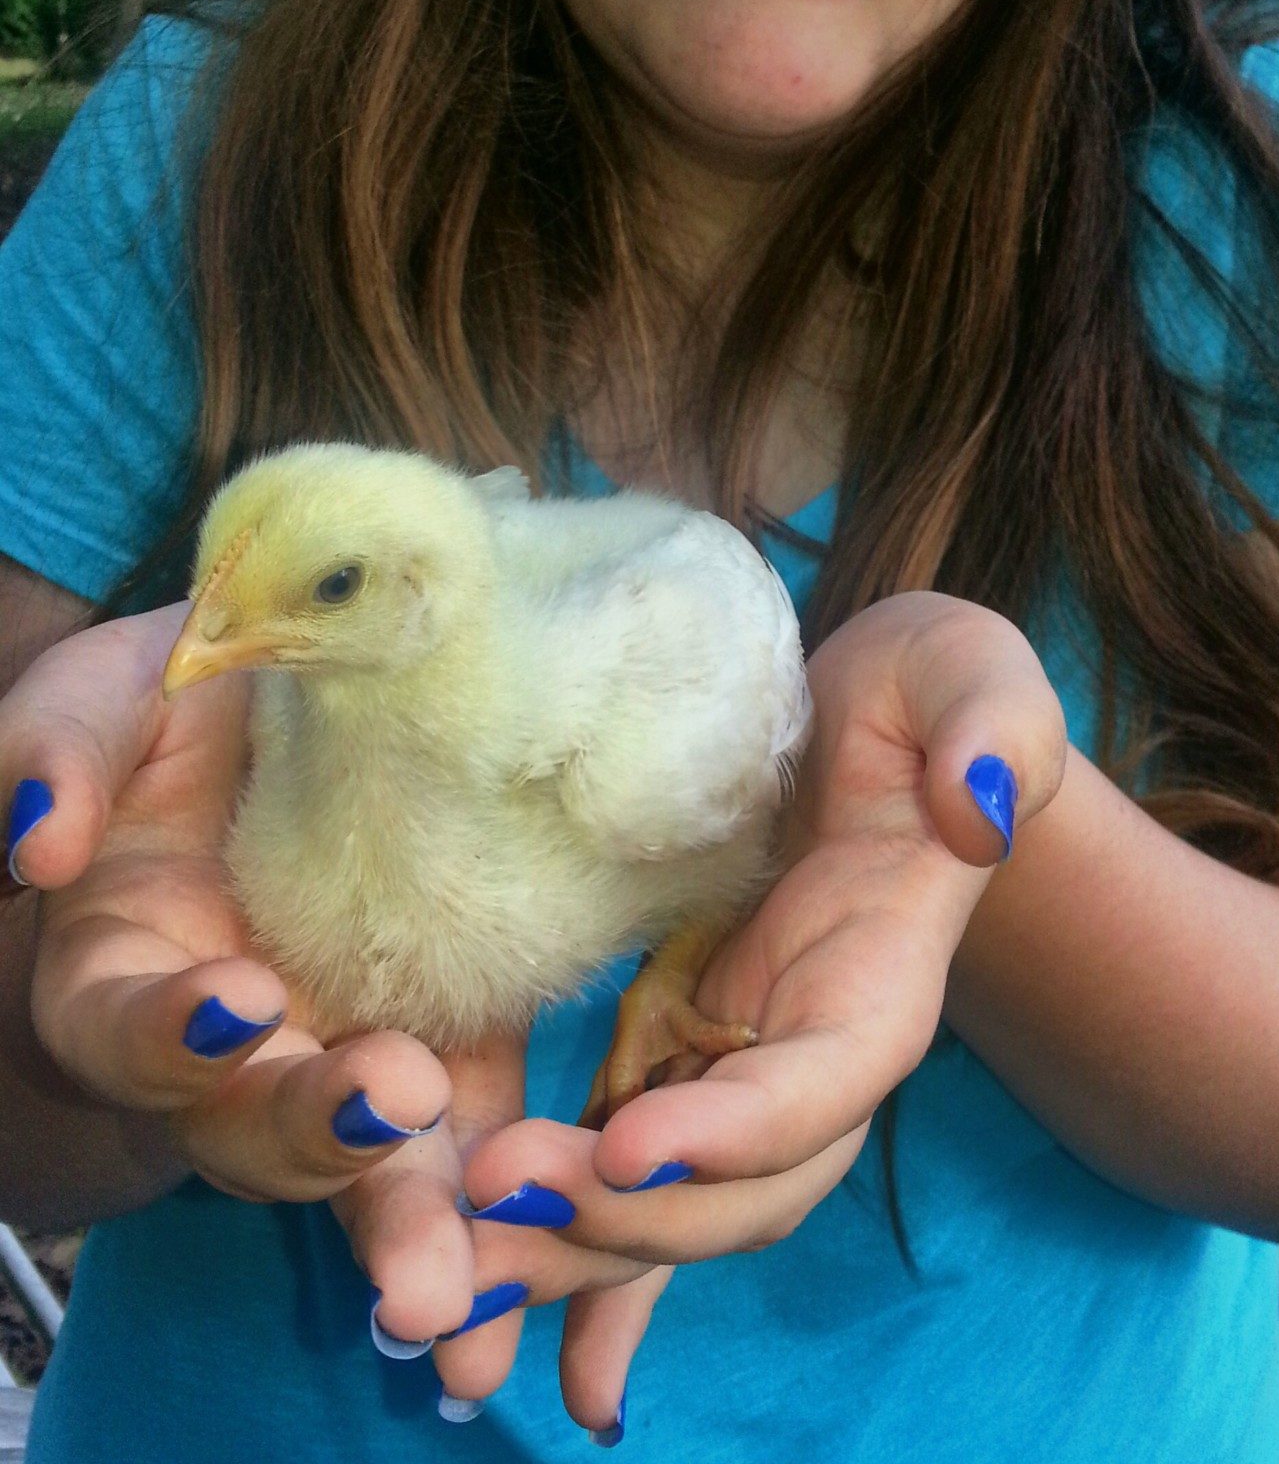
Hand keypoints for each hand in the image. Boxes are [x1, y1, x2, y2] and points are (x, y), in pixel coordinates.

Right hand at [0, 606, 659, 1416]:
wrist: (299, 680)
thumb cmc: (174, 693)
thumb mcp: (100, 696)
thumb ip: (55, 753)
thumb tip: (43, 843)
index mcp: (125, 969)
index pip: (128, 1031)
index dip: (171, 1036)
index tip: (239, 1002)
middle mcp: (234, 1040)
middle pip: (253, 1128)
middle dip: (316, 1136)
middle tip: (389, 1104)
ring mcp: (344, 1040)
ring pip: (370, 1157)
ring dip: (411, 1208)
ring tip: (463, 1270)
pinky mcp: (450, 1023)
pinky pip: (480, 1110)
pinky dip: (508, 1161)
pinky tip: (554, 1202)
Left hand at [454, 592, 1067, 1433]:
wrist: (863, 716)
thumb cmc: (925, 693)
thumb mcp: (970, 676)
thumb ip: (994, 731)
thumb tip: (976, 811)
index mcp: (882, 983)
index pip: (820, 1088)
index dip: (736, 1129)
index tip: (629, 1141)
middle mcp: (810, 1059)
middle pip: (732, 1187)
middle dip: (623, 1219)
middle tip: (491, 1201)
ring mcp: (738, 1069)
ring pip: (664, 1202)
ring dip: (566, 1254)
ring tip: (451, 1285)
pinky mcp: (677, 1053)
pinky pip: (619, 1170)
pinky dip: (566, 1247)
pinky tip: (489, 1305)